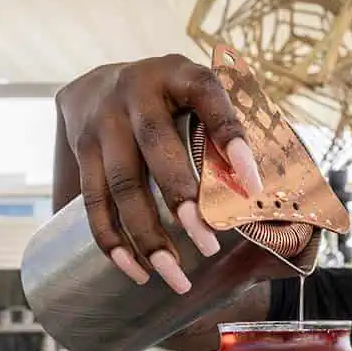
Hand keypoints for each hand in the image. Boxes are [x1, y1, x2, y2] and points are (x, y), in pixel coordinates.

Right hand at [55, 54, 262, 292]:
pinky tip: (137, 271)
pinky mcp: (82, 152)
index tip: (255, 184)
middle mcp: (134, 93)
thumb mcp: (200, 96)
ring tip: (176, 277)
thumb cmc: (171, 99)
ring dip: (148, 237)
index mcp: (177, 73)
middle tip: (209, 247)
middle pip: (158, 149)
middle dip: (183, 202)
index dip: (231, 138)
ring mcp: (102, 123)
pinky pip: (93, 202)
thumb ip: (230, 129)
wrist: (98, 82)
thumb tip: (269, 190)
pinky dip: (113, 241)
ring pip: (121, 185)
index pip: (209, 98)